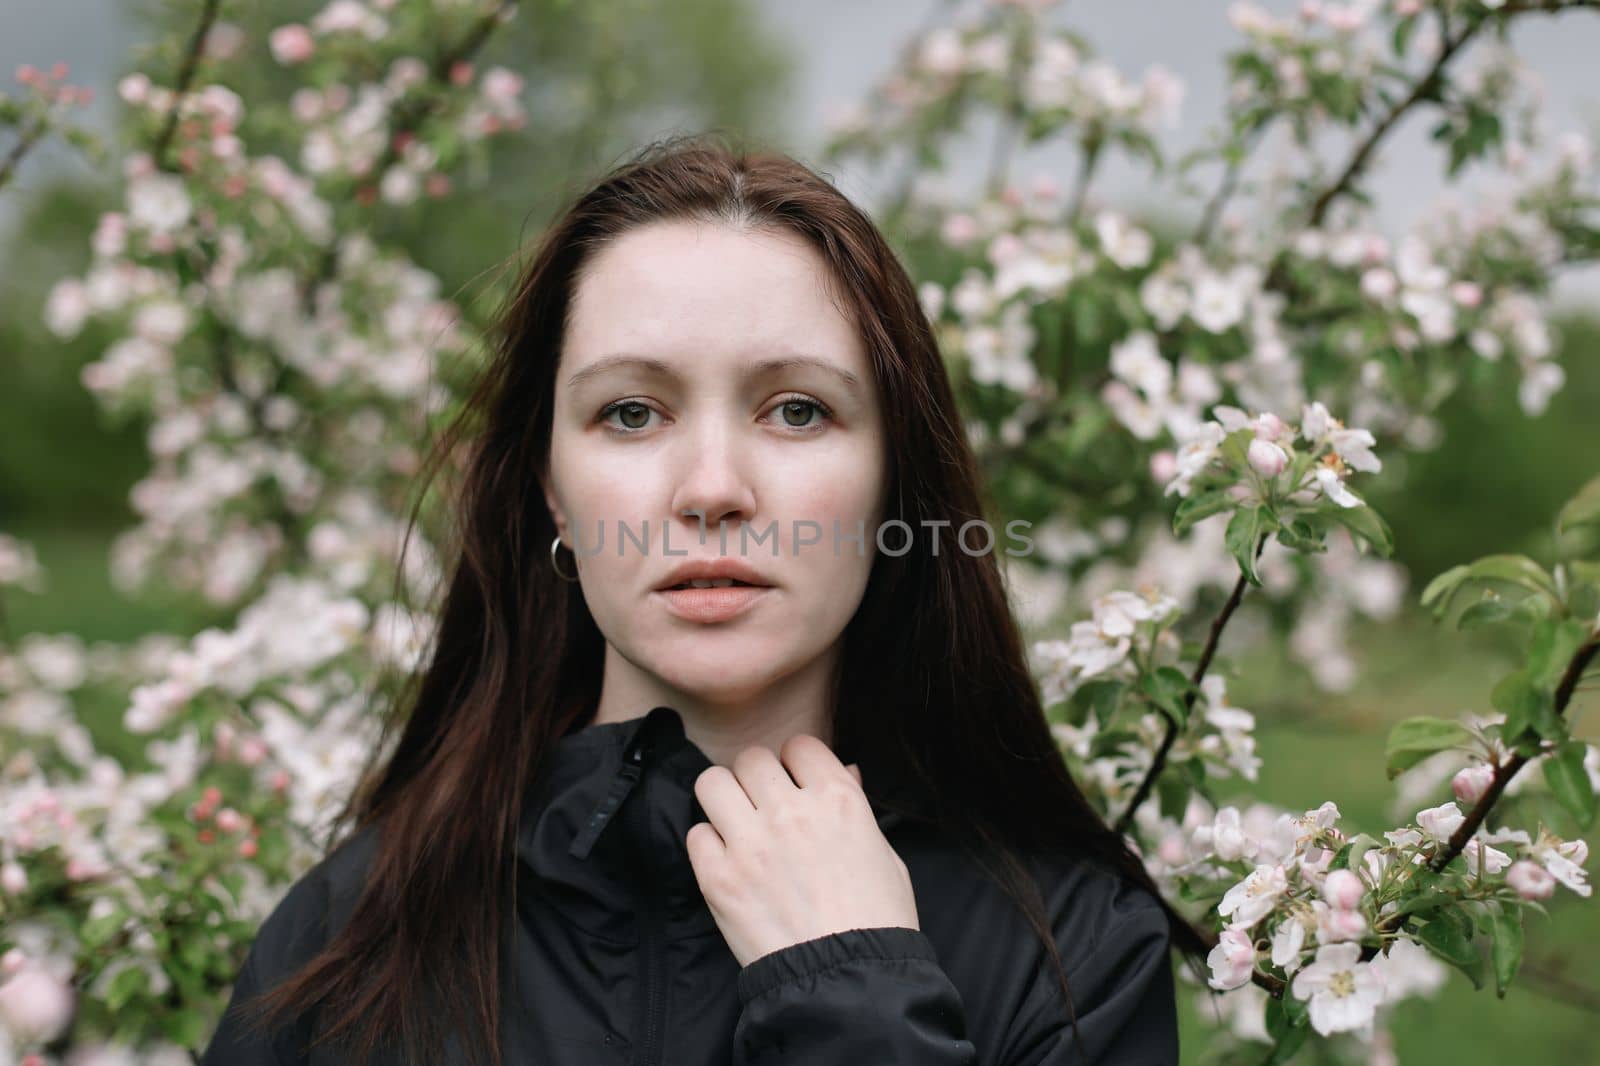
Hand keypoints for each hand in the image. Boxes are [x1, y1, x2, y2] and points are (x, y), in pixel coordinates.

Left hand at [685, 734, 919, 967]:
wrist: (848, 983)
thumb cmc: (877, 921)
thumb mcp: (884, 855)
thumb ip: (855, 807)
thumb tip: (843, 772)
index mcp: (837, 800)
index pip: (800, 746)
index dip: (797, 763)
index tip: (796, 783)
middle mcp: (790, 812)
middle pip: (751, 759)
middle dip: (757, 778)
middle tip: (763, 805)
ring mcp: (750, 844)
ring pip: (712, 782)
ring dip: (725, 799)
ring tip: (737, 824)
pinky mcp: (718, 878)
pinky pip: (695, 834)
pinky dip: (709, 845)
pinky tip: (729, 863)